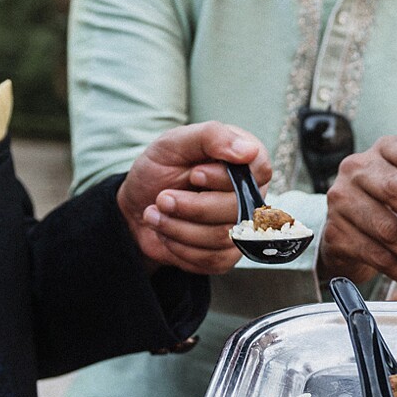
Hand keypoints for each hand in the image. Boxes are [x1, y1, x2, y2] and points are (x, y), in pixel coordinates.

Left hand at [117, 122, 269, 274]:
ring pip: (223, 237)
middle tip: (162, 198)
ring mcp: (241, 228)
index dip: (224, 178)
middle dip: (192, 206)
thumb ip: (211, 136)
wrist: (136, 206)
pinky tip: (166, 232)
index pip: (260, 171)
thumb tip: (248, 151)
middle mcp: (250, 195)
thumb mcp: (174, 142)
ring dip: (178, 227)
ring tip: (156, 213)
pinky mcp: (226, 255)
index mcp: (246, 161)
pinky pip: (211, 259)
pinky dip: (179, 247)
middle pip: (239, 209)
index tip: (194, 174)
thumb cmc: (159, 169)